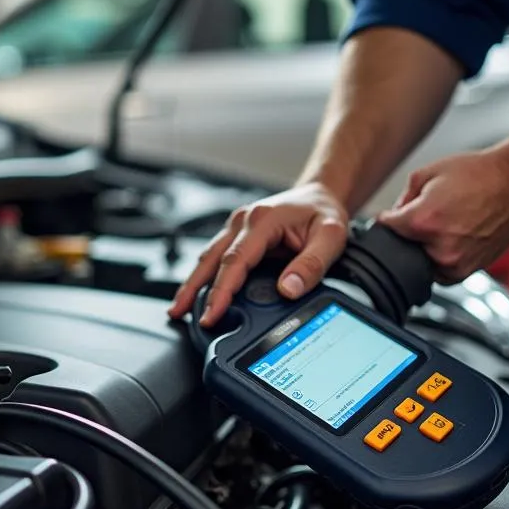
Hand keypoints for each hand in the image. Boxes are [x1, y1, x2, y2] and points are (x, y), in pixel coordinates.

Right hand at [168, 183, 350, 327]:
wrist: (321, 194)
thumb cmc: (323, 213)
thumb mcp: (330, 237)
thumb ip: (312, 264)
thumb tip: (288, 289)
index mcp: (262, 221)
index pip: (235, 260)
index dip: (221, 290)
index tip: (212, 313)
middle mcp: (243, 221)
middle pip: (210, 259)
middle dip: (192, 289)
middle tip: (178, 313)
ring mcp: (236, 227)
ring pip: (207, 258)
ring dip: (193, 283)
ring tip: (179, 309)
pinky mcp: (236, 235)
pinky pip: (215, 257)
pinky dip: (203, 276)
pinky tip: (197, 292)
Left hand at [377, 149, 508, 283]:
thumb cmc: (477, 174)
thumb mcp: (428, 174)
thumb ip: (403, 198)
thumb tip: (392, 216)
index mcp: (423, 222)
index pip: (387, 228)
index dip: (388, 219)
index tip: (390, 217)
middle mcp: (439, 247)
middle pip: (404, 248)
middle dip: (411, 233)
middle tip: (430, 215)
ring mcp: (455, 262)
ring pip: (423, 263)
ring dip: (427, 248)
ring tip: (448, 225)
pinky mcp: (469, 270)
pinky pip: (443, 271)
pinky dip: (443, 258)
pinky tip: (456, 237)